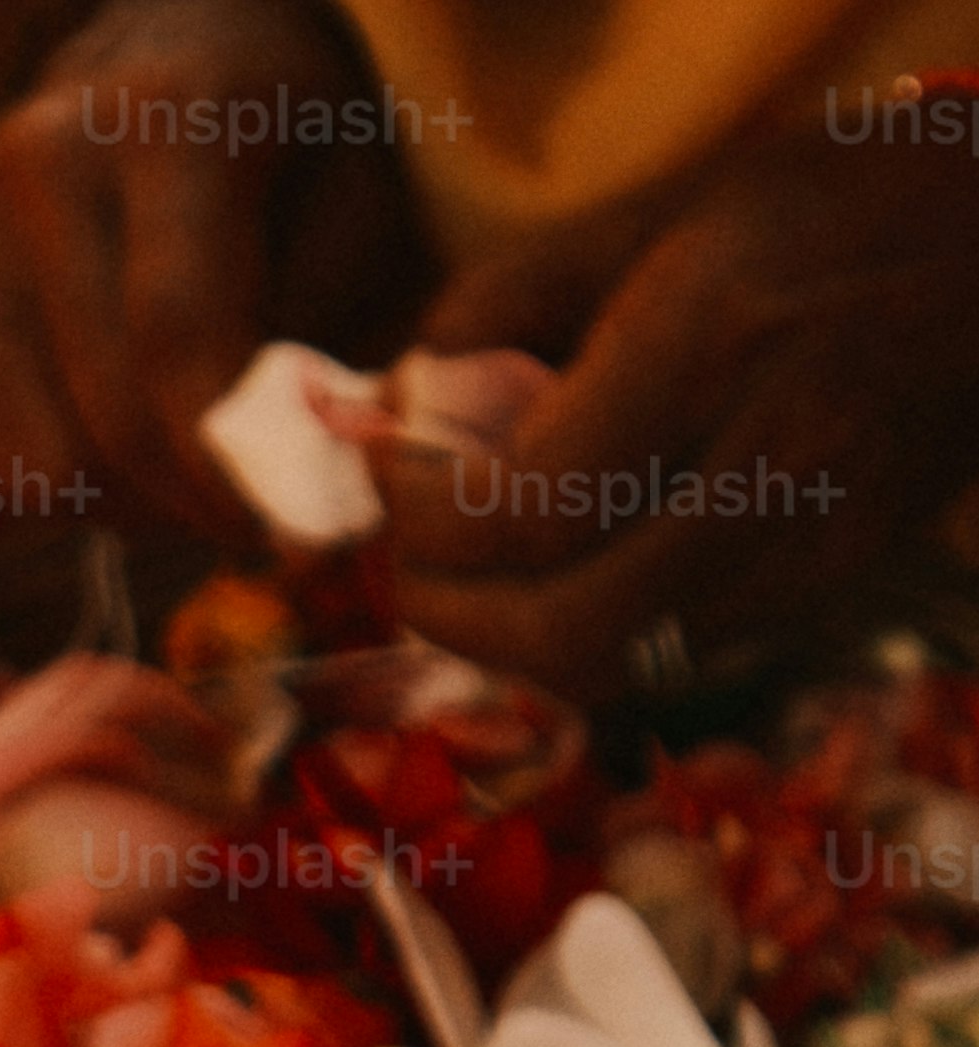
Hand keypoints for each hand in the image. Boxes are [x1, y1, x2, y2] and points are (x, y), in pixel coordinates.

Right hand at [0, 0, 427, 548]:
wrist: (170, 46)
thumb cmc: (286, 139)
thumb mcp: (350, 208)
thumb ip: (318, 339)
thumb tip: (293, 490)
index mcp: (164, 116)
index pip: (175, 337)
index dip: (228, 468)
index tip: (288, 538)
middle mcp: (40, 155)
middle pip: (100, 416)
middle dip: (188, 504)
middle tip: (254, 520)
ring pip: (34, 460)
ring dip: (127, 506)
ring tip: (191, 479)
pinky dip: (67, 486)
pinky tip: (122, 446)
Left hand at [371, 128, 978, 693]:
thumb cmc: (828, 211)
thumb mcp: (666, 209)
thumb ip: (515, 297)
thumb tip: (400, 389)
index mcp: (714, 337)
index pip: (528, 501)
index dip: (427, 515)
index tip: (390, 471)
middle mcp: (767, 454)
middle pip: (564, 624)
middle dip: (451, 611)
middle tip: (408, 559)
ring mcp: (808, 538)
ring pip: (616, 666)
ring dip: (509, 643)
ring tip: (467, 583)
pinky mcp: (826, 586)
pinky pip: (674, 659)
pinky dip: (588, 642)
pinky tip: (554, 588)